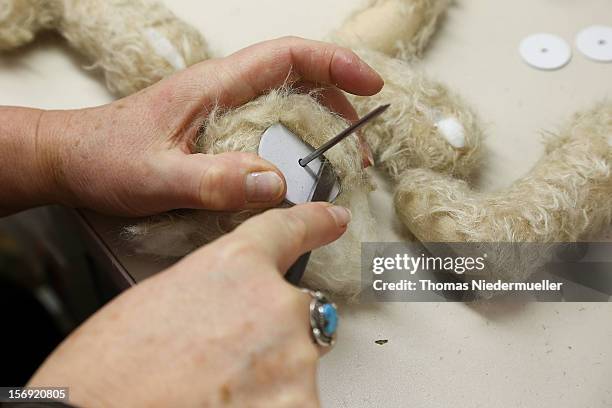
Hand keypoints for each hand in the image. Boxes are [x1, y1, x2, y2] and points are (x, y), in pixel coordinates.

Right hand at [28, 202, 350, 406]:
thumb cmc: (109, 372)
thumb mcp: (160, 301)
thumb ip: (213, 291)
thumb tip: (232, 309)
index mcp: (235, 266)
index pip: (288, 230)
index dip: (315, 221)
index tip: (334, 218)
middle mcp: (275, 303)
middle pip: (293, 310)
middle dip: (266, 331)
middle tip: (221, 358)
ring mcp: (293, 356)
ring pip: (295, 359)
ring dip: (267, 374)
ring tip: (215, 389)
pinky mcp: (299, 404)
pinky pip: (294, 398)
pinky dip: (270, 404)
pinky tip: (230, 406)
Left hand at [33, 37, 381, 215]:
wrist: (68, 159)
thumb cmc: (103, 159)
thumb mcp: (156, 177)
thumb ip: (213, 181)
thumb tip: (276, 184)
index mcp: (213, 87)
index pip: (286, 58)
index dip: (333, 64)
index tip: (369, 83)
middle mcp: (220, 92)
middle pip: (294, 77)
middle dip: (337, 99)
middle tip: (362, 139)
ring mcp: (217, 110)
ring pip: (282, 102)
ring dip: (318, 122)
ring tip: (341, 157)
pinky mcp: (212, 130)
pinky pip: (263, 126)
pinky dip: (291, 140)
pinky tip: (296, 168)